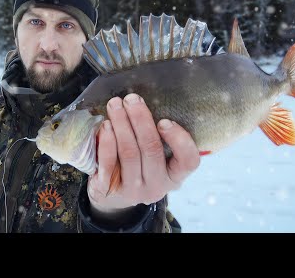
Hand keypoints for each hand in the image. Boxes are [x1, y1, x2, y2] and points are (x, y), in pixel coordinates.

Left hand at [87, 93, 199, 217]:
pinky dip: (107, 141)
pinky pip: (108, 163)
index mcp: (174, 176)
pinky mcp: (108, 189)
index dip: (179, 140)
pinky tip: (106, 125)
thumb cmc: (138, 166)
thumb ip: (158, 137)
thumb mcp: (156, 159)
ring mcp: (132, 190)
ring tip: (115, 105)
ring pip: (129, 153)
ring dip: (122, 125)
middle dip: (141, 120)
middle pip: (151, 150)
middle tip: (131, 99)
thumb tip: (145, 103)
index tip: (165, 121)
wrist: (111, 196)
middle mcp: (156, 186)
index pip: (188, 161)